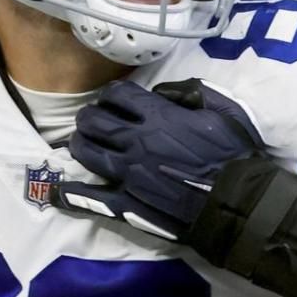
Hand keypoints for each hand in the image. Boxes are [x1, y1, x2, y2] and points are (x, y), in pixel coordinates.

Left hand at [53, 79, 264, 240]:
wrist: (238, 203)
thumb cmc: (236, 156)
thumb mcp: (224, 110)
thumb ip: (193, 93)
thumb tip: (165, 92)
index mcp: (159, 117)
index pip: (117, 94)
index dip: (111, 94)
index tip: (112, 99)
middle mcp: (136, 142)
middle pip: (94, 121)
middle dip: (89, 116)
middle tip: (92, 120)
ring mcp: (128, 174)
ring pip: (86, 152)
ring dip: (79, 144)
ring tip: (82, 143)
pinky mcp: (127, 204)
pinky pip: (91, 197)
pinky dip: (71, 194)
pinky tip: (59, 190)